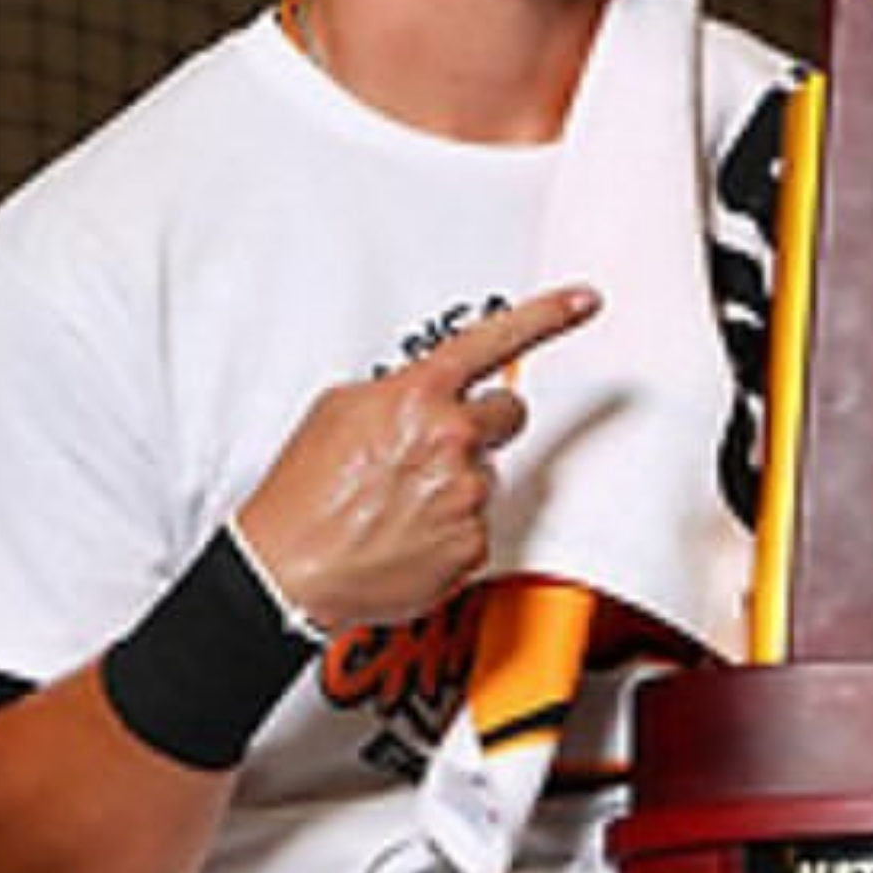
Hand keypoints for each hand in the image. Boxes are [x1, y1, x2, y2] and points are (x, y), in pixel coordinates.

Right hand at [235, 285, 601, 630]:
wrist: (289, 572)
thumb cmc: (303, 496)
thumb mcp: (338, 412)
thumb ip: (396, 393)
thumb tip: (421, 399)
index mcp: (419, 396)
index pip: (496, 341)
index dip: (547, 315)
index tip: (583, 300)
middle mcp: (452, 440)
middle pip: (509, 416)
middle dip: (481, 426)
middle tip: (434, 450)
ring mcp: (467, 495)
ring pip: (486, 475)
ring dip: (454, 484)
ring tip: (399, 504)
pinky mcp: (473, 545)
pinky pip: (476, 526)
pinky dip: (448, 531)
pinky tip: (407, 535)